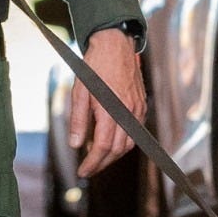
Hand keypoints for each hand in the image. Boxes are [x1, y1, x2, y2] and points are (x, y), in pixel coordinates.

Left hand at [69, 28, 146, 178]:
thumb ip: (78, 120)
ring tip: (98, 158)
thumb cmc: (95, 66)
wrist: (115, 44)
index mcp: (110, 110)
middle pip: (116, 150)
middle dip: (101, 163)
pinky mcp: (141, 106)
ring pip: (128, 144)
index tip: (82, 172)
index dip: (92, 163)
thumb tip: (76, 145)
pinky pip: (134, 133)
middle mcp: (127, 113)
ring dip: (113, 156)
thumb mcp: (80, 91)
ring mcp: (137, 110)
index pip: (102, 147)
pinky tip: (111, 142)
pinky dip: (123, 143)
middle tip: (88, 169)